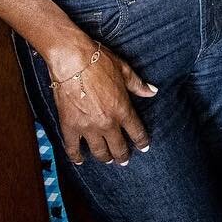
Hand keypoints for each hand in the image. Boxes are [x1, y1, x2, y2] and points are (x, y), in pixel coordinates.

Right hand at [48, 40, 156, 165]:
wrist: (72, 60)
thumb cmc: (99, 62)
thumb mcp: (124, 71)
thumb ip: (138, 85)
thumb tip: (152, 91)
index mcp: (122, 109)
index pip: (136, 132)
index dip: (141, 142)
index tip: (144, 147)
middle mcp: (107, 122)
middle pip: (118, 147)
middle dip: (123, 156)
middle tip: (124, 160)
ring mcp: (87, 127)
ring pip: (98, 151)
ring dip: (104, 158)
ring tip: (107, 160)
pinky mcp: (69, 126)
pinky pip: (73, 148)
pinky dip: (76, 157)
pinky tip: (80, 161)